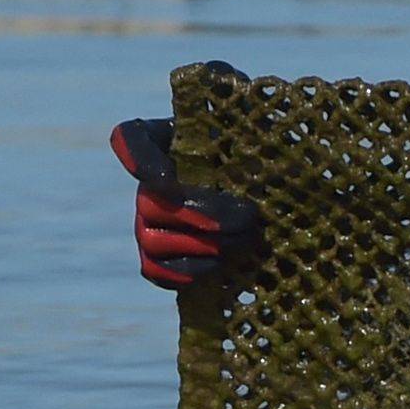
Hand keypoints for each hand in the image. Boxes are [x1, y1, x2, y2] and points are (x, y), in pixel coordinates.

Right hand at [112, 116, 261, 289]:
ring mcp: (150, 223)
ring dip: (204, 243)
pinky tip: (222, 260)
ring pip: (152, 240)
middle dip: (200, 213)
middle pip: (148, 201)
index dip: (142, 161)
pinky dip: (189, 270)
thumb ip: (247, 137)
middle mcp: (151, 182)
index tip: (168, 178)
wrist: (278, 197)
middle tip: (248, 215)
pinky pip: (156, 271)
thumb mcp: (262, 138)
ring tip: (246, 238)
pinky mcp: (162, 259)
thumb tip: (241, 160)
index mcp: (167, 140)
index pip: (131, 139)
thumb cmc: (271, 158)